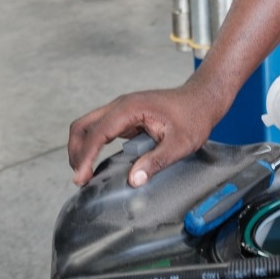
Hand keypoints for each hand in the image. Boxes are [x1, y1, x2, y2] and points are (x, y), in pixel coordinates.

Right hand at [67, 84, 216, 186]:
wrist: (203, 98)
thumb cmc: (195, 116)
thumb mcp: (181, 143)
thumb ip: (157, 161)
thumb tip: (134, 180)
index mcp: (131, 108)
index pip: (97, 133)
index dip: (85, 157)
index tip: (81, 178)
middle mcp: (121, 106)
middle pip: (83, 126)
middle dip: (76, 151)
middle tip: (79, 178)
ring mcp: (122, 110)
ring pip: (89, 126)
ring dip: (82, 148)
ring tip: (84, 173)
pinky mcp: (126, 117)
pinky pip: (101, 129)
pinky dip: (93, 145)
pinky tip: (96, 163)